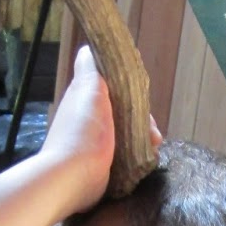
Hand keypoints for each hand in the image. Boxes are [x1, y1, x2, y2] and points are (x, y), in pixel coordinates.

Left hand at [42, 45, 163, 216]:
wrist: (72, 177)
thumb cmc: (83, 131)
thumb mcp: (88, 88)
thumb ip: (90, 67)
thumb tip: (88, 48)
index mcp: (85, 98)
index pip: (114, 87)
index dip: (131, 89)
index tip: (142, 99)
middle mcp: (88, 118)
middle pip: (124, 112)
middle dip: (142, 119)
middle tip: (153, 133)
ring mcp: (94, 143)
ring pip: (127, 133)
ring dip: (144, 138)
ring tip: (153, 146)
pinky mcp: (101, 164)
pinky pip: (125, 154)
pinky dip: (138, 155)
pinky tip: (146, 159)